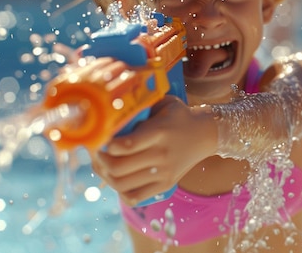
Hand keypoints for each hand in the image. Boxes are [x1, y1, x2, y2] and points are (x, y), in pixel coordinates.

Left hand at [90, 96, 216, 204]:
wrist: (205, 134)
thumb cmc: (178, 116)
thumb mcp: (163, 104)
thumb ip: (140, 109)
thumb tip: (111, 113)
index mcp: (159, 132)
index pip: (126, 145)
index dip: (106, 145)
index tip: (100, 138)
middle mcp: (161, 154)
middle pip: (118, 168)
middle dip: (100, 161)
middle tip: (96, 152)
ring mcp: (164, 173)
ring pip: (121, 184)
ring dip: (105, 176)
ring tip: (102, 165)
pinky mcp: (165, 185)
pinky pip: (134, 197)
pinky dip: (120, 192)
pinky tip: (117, 180)